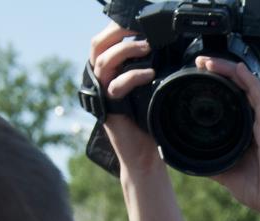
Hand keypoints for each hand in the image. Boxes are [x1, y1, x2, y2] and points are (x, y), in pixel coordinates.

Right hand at [89, 22, 164, 174]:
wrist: (146, 156)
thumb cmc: (149, 124)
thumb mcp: (150, 91)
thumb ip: (148, 68)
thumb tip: (162, 48)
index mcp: (109, 72)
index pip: (104, 41)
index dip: (116, 29)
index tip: (137, 24)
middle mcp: (102, 80)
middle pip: (97, 45)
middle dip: (116, 33)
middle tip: (138, 31)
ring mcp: (103, 94)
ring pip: (104, 61)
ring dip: (125, 50)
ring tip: (146, 47)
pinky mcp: (109, 109)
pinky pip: (116, 85)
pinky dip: (132, 76)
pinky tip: (149, 73)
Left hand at [196, 55, 259, 220]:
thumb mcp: (229, 175)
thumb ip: (214, 163)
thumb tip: (192, 160)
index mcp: (252, 132)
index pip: (236, 100)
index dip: (220, 85)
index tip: (201, 77)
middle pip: (241, 88)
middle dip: (221, 71)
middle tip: (200, 63)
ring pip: (248, 86)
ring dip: (228, 70)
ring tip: (208, 61)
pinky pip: (259, 96)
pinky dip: (248, 80)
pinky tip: (236, 68)